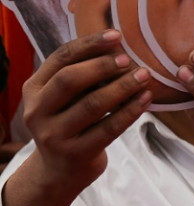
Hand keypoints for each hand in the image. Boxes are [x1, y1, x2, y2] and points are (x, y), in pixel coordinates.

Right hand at [3, 31, 151, 205]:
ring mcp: (53, 135)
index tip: (118, 35)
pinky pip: (109, 128)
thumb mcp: (65, 96)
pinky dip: (131, 111)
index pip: (61, 57)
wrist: (62, 169)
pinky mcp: (75, 154)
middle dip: (102, 66)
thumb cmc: (71, 120)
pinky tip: (147, 99)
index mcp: (34, 88)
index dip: (90, 44)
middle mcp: (37, 111)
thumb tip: (119, 43)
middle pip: (70, 80)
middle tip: (129, 60)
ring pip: (92, 105)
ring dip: (122, 87)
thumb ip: (82, 72)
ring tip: (145, 75)